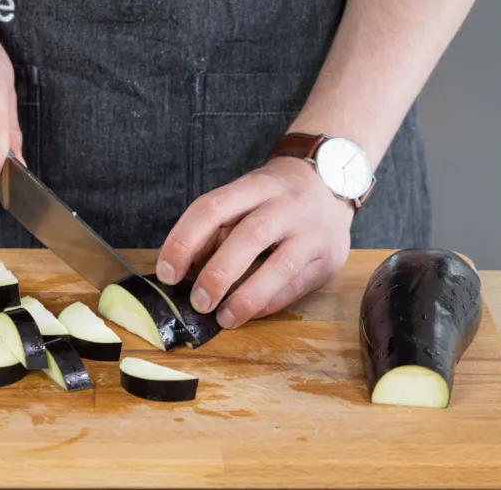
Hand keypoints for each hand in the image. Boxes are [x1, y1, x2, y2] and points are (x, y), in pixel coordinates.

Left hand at [155, 154, 353, 328]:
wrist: (333, 181)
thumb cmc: (275, 196)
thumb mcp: (244, 197)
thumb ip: (214, 229)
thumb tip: (182, 268)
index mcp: (256, 186)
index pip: (213, 208)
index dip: (185, 241)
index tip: (167, 273)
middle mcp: (286, 205)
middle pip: (249, 236)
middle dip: (218, 274)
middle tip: (197, 302)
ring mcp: (312, 231)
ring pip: (280, 266)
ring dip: (247, 297)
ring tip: (224, 318)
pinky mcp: (329, 258)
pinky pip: (297, 286)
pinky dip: (269, 304)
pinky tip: (249, 314)